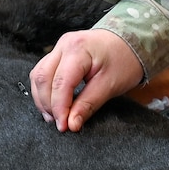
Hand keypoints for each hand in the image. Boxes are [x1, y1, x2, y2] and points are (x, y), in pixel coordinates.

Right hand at [29, 29, 144, 131]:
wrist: (130, 42)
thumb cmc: (124, 60)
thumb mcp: (110, 85)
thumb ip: (88, 105)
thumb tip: (71, 124)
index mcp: (78, 49)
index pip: (60, 82)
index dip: (59, 107)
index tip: (64, 126)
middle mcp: (64, 44)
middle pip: (42, 77)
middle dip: (48, 104)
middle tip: (59, 124)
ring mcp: (59, 47)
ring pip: (38, 75)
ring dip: (42, 98)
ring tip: (54, 117)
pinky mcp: (58, 54)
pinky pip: (42, 72)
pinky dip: (45, 90)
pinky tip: (53, 104)